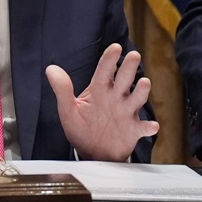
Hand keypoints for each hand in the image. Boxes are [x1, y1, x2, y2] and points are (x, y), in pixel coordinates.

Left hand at [46, 44, 158, 161]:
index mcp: (100, 90)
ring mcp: (126, 113)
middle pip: (124, 80)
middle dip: (129, 68)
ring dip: (141, 92)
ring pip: (136, 99)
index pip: (105, 71)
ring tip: (144, 83)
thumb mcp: (68, 109)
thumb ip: (62, 89)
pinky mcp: (133, 131)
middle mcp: (116, 98)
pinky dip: (148, 127)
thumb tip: (50, 68)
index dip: (109, 59)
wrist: (91, 154)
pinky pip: (142, 128)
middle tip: (134, 55)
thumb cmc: (81, 128)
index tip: (115, 48)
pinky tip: (151, 126)